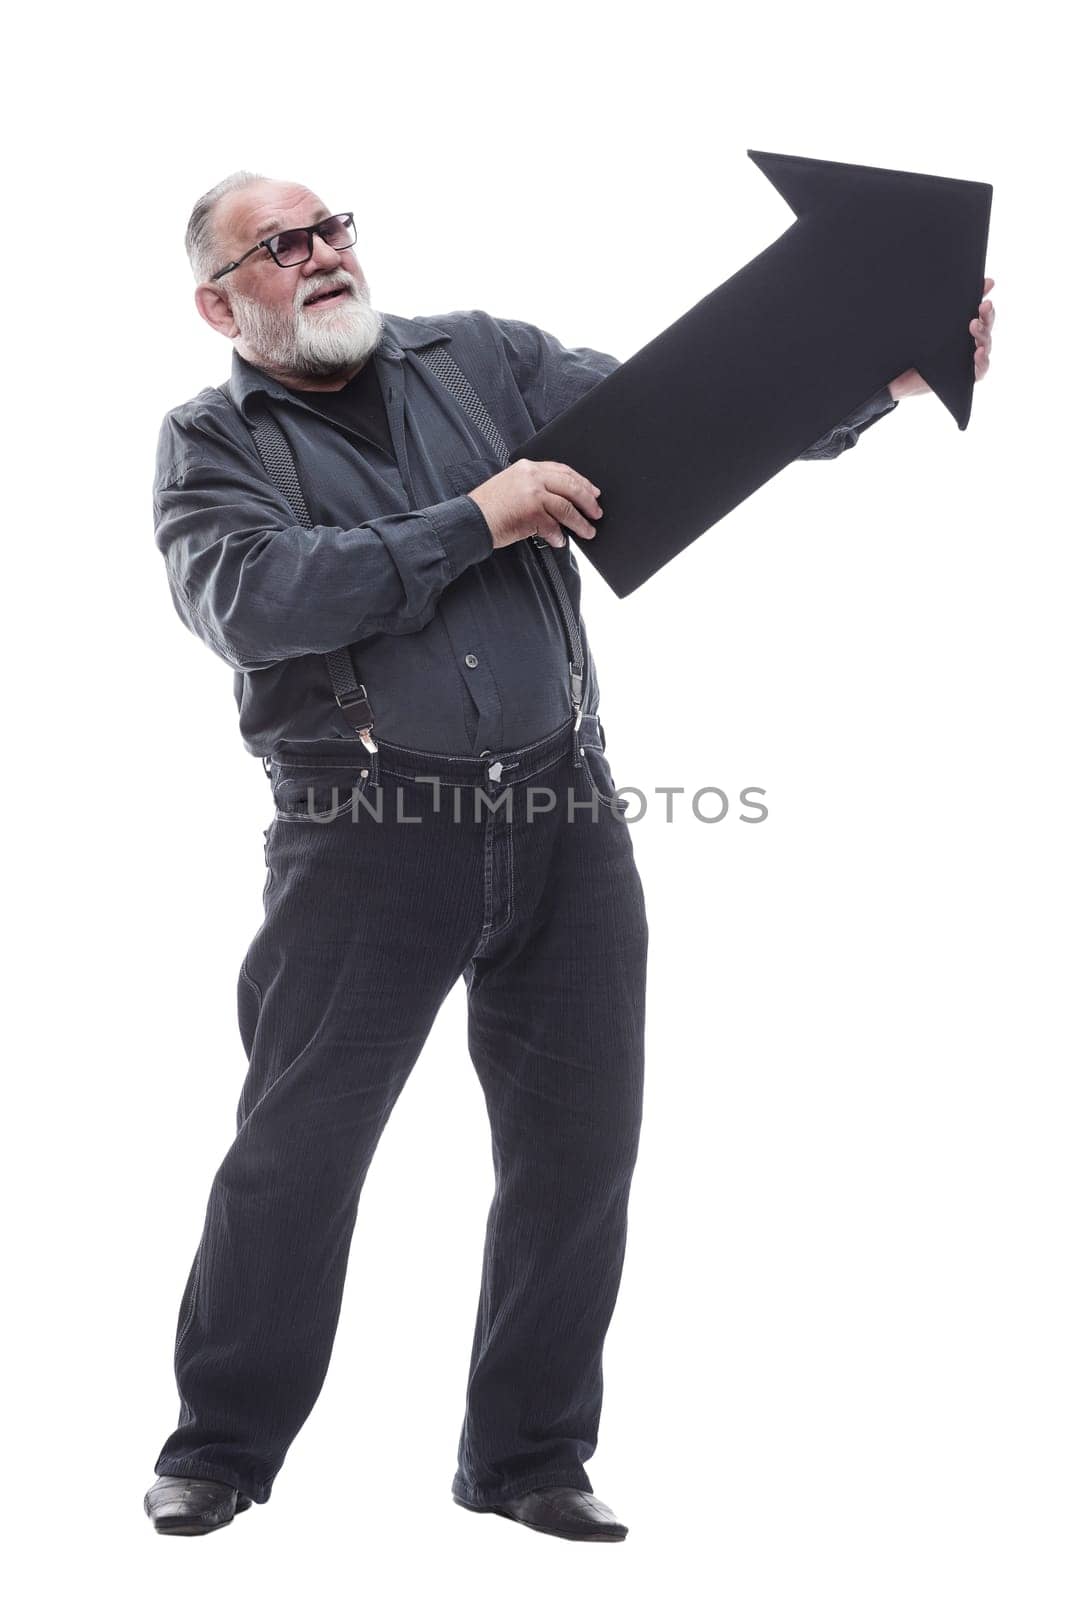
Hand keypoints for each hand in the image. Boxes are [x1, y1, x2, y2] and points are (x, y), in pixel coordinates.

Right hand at [467, 458, 602, 550]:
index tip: (592, 491)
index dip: (581, 482)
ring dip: (580, 522)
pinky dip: (559, 535)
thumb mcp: (510, 486)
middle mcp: (532, 477)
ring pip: (567, 507)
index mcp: (527, 467)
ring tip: (588, 531)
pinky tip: (560, 540)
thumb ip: (533, 487)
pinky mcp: (532, 512)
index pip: (562, 470)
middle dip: (587, 501)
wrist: (470, 520)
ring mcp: (533, 493)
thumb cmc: (488, 508)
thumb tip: (559, 500)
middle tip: (597, 512)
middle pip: (570, 486)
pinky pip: (554, 525)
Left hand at [887, 277, 994, 399]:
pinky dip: (983, 360)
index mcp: (957, 327)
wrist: (896, 380)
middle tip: (983, 305)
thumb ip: (923, 311)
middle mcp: (967, 341)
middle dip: (986, 313)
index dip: (983, 293)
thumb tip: (927, 283)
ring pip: (986, 343)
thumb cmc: (907, 353)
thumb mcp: (914, 328)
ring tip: (975, 325)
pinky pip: (981, 369)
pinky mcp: (967, 376)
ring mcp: (969, 358)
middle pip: (985, 324)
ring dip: (984, 333)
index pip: (974, 307)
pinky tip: (979, 352)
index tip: (987, 282)